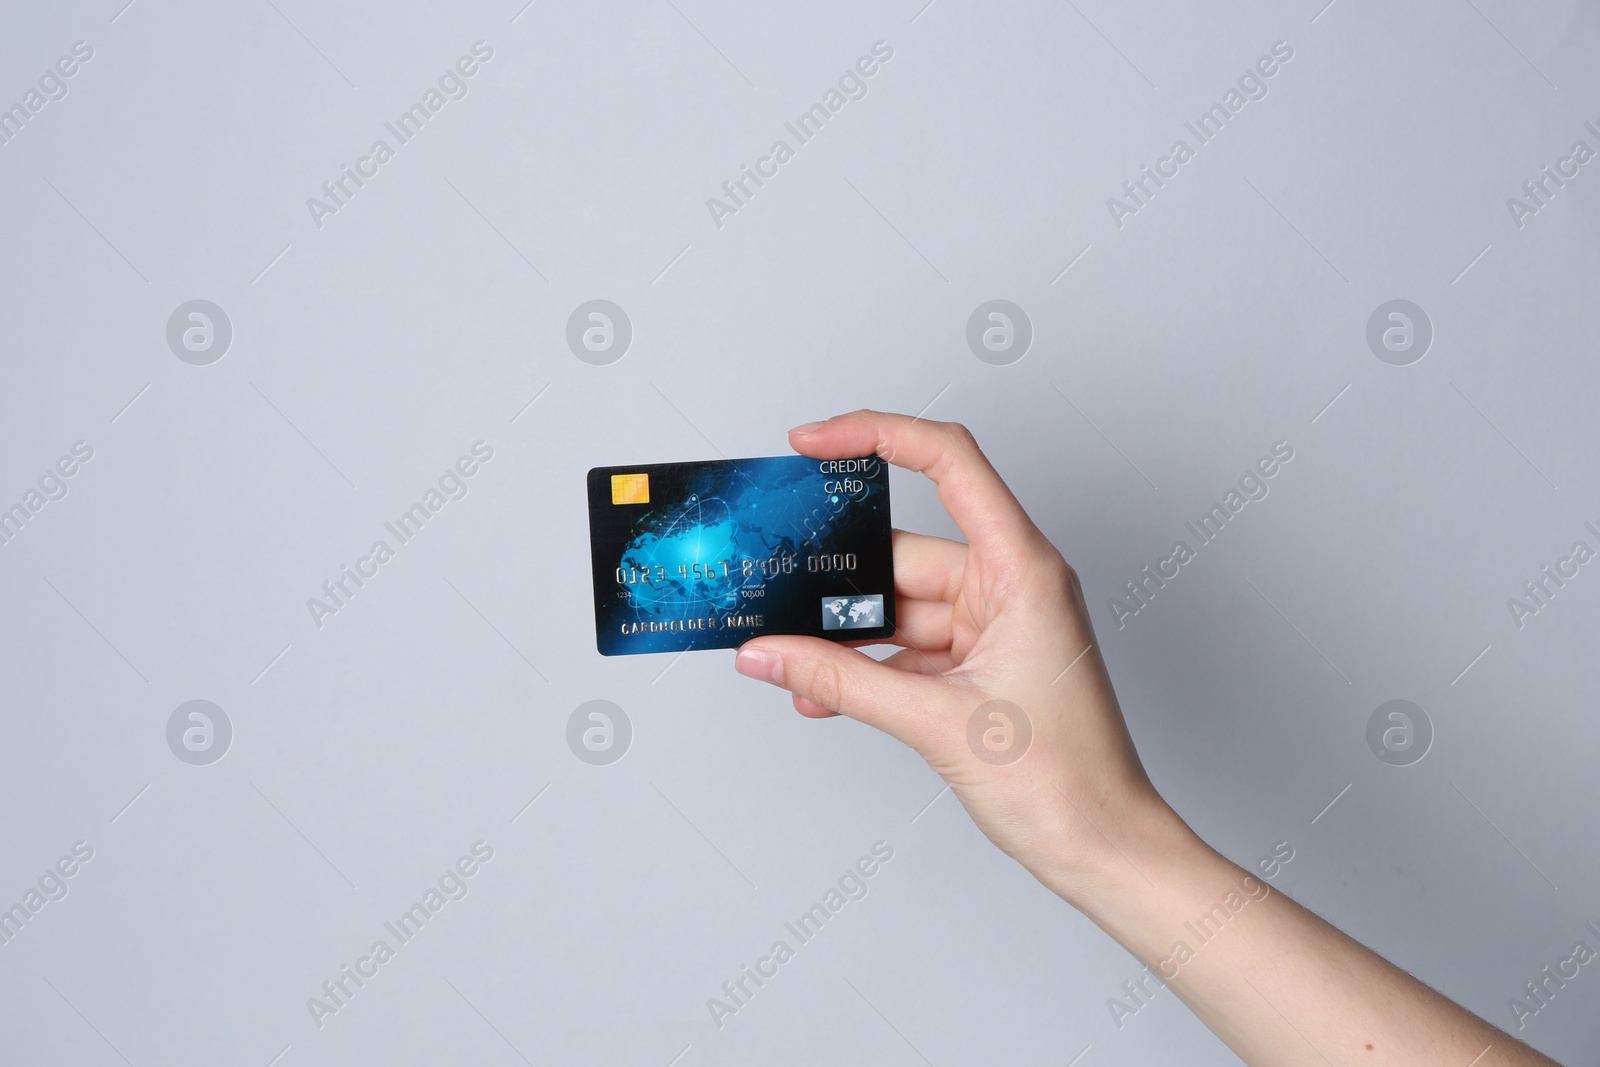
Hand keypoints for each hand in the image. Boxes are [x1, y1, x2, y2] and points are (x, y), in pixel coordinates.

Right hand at [734, 410, 1180, 901]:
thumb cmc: (1066, 781)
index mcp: (1022, 569)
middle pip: (902, 552)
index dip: (876, 434)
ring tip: (785, 657)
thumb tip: (768, 655)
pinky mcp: (981, 666)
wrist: (1104, 850)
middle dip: (834, 578)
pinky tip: (817, 692)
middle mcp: (1011, 586)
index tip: (812, 441)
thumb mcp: (937, 721)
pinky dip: (864, 668)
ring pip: (897, 607)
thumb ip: (841, 682)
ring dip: (843, 636)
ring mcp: (996, 626)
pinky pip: (907, 648)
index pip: (949, 462)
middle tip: (771, 584)